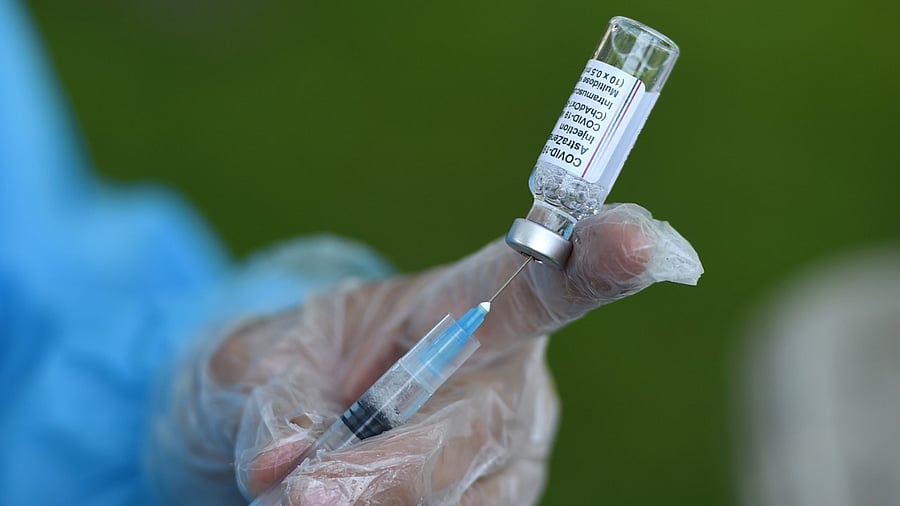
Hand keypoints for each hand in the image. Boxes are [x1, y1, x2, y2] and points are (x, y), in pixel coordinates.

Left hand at [148, 203, 701, 504]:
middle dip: (392, 470)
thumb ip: (275, 399)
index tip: (641, 242)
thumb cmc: (295, 364)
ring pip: (467, 501)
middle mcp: (509, 380)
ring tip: (305, 484)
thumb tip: (282, 469)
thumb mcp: (265, 356)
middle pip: (481, 429)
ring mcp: (512, 455)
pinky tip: (344, 497)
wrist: (297, 423)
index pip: (535, 283)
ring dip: (374, 502)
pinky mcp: (499, 503)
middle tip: (301, 491)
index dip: (592, 263)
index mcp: (467, 306)